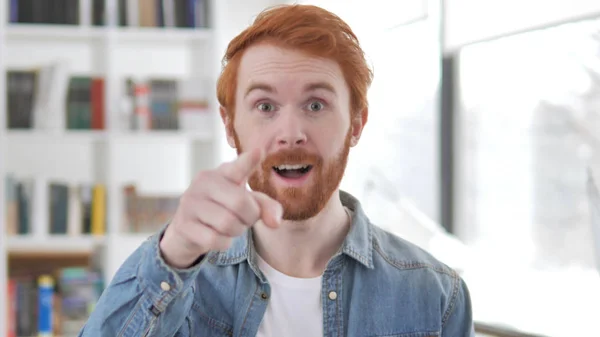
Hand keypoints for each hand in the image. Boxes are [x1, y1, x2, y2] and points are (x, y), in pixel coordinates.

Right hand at [159, 148, 281, 268]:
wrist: (189, 228)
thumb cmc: (224, 209)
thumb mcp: (247, 203)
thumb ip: (266, 207)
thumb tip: (275, 223)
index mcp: (224, 172)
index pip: (238, 166)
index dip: (248, 160)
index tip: (259, 151)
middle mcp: (204, 182)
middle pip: (241, 203)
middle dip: (250, 217)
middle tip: (246, 219)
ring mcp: (190, 202)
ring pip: (228, 223)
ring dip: (237, 231)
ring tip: (231, 226)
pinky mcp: (183, 224)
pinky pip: (215, 239)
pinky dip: (223, 243)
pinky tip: (218, 236)